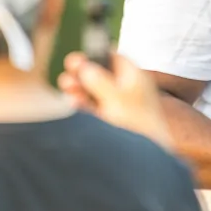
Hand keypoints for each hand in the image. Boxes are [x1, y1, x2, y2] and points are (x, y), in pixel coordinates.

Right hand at [58, 51, 172, 148]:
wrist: (145, 155)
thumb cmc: (136, 121)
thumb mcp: (116, 96)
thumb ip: (98, 79)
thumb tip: (84, 66)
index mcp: (135, 77)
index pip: (115, 58)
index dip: (97, 55)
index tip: (78, 56)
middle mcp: (128, 88)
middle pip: (102, 75)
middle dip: (83, 73)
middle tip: (67, 70)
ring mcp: (121, 105)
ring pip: (97, 92)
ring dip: (80, 88)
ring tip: (65, 84)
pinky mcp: (113, 121)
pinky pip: (96, 109)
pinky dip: (85, 104)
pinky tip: (74, 102)